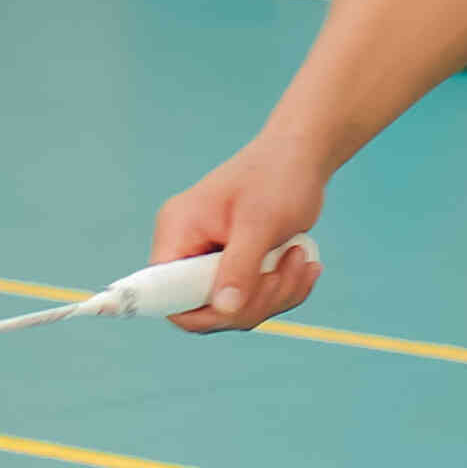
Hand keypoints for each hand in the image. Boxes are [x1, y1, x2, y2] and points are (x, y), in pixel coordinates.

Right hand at [151, 142, 327, 333]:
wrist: (301, 157)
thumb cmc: (277, 177)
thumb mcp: (260, 223)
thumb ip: (239, 267)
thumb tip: (225, 310)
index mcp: (178, 232)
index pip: (162, 293)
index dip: (196, 310)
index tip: (238, 304)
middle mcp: (188, 248)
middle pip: (205, 309)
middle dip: (253, 300)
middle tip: (286, 271)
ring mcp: (212, 260)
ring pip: (235, 308)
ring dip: (275, 293)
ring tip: (301, 257)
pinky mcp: (236, 266)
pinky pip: (253, 299)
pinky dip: (283, 289)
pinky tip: (304, 264)